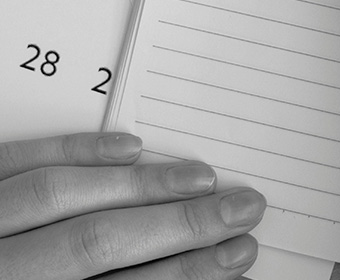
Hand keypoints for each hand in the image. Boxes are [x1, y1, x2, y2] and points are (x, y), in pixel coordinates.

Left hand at [0, 131, 264, 278]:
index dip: (185, 275)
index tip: (237, 255)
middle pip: (98, 244)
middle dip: (182, 227)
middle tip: (242, 207)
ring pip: (63, 196)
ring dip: (142, 185)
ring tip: (201, 178)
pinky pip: (18, 159)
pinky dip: (78, 150)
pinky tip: (128, 147)